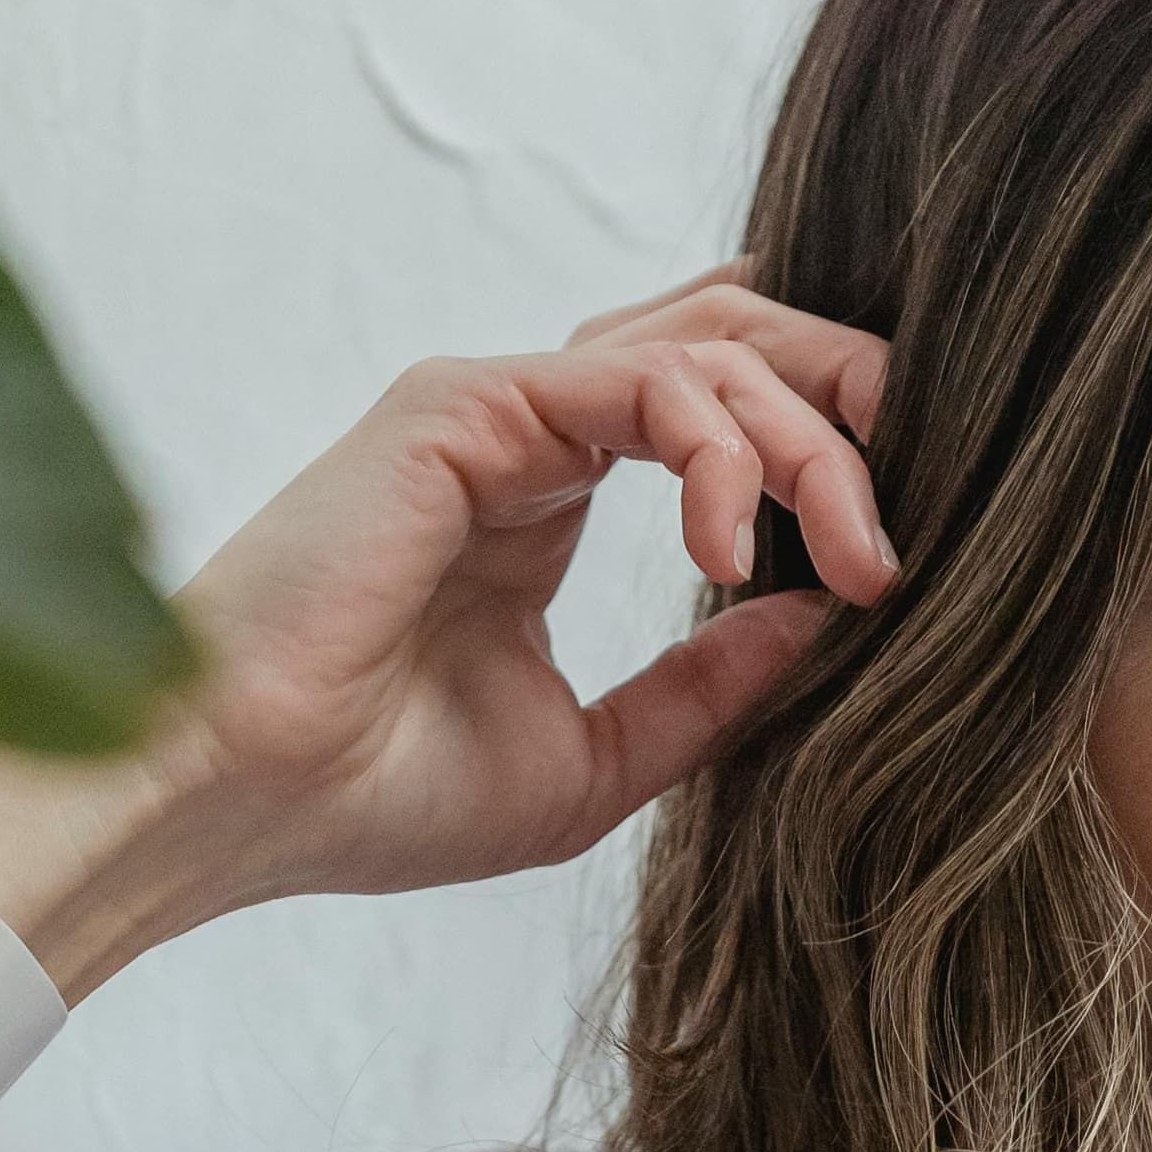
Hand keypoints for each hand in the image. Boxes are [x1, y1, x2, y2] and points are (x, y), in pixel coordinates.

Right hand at [0, 274, 893, 999]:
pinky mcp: (464, 404)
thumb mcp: (599, 759)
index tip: (895, 570)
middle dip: (854, 407)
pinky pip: (645, 381)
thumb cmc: (375, 800)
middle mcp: (528, 434)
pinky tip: (739, 553)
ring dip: (814, 440)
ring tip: (859, 557)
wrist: (239, 808)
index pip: (723, 410)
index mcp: (549, 499)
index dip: (831, 456)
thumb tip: (833, 613)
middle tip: (912, 527)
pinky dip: (723, 451)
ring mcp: (494, 407)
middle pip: (736, 343)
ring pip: (712, 345)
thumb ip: (713, 686)